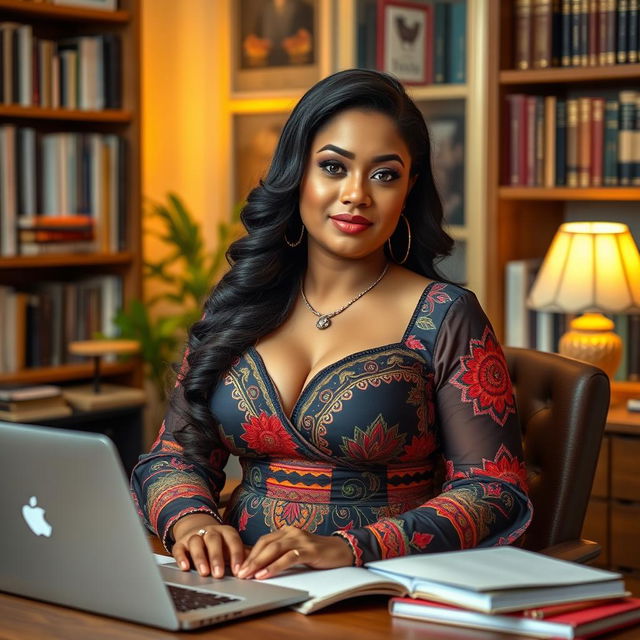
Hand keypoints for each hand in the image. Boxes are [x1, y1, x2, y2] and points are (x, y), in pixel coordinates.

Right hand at [171, 514, 246, 577]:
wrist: (197, 530)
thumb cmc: (220, 545)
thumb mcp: (232, 548)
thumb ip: (244, 555)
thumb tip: (258, 565)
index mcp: (226, 531)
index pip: (233, 540)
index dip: (236, 555)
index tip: (238, 571)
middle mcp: (210, 531)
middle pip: (213, 540)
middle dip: (216, 557)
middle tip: (219, 574)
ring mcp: (194, 536)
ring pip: (196, 542)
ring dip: (200, 557)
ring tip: (204, 573)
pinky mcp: (180, 543)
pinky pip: (179, 549)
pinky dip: (181, 558)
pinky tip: (185, 568)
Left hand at [237, 526, 352, 579]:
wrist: (342, 549)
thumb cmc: (317, 553)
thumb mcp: (296, 550)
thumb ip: (281, 553)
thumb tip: (259, 565)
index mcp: (287, 531)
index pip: (263, 541)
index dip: (250, 553)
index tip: (238, 567)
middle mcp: (292, 532)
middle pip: (265, 544)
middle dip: (250, 559)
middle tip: (239, 573)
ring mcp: (301, 539)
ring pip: (274, 550)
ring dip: (259, 563)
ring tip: (248, 575)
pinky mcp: (310, 550)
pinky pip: (289, 557)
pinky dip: (275, 566)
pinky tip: (266, 574)